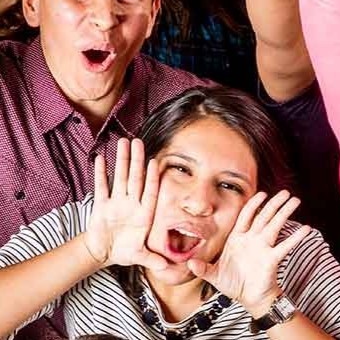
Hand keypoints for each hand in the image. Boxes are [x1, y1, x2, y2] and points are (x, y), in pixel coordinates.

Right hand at [83, 139, 167, 269]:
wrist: (104, 253)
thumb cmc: (125, 251)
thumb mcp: (140, 256)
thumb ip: (152, 260)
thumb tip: (167, 270)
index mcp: (144, 214)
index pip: (150, 192)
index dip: (153, 178)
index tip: (156, 162)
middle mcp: (131, 204)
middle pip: (135, 178)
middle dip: (137, 160)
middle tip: (138, 141)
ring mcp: (116, 202)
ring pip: (119, 177)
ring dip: (121, 160)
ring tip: (122, 142)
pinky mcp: (101, 205)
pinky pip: (101, 186)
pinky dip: (101, 173)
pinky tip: (101, 157)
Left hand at [187, 190, 310, 316]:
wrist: (248, 298)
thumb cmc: (233, 283)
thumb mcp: (213, 275)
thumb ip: (202, 268)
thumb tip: (190, 263)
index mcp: (238, 239)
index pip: (246, 216)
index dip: (253, 204)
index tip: (261, 193)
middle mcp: (252, 240)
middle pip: (264, 217)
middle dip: (274, 204)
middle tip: (286, 192)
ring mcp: (263, 248)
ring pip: (275, 226)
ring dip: (284, 213)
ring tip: (295, 201)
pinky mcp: (272, 259)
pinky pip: (285, 246)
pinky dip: (295, 237)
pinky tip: (305, 228)